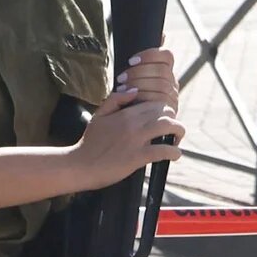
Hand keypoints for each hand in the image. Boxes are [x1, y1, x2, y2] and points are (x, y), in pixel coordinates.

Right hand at [72, 50, 183, 190]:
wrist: (78, 166)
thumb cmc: (89, 143)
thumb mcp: (98, 116)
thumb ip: (115, 100)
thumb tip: (134, 90)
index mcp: (125, 113)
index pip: (155, 103)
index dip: (164, 111)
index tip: (164, 120)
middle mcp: (133, 123)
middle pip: (166, 113)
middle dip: (173, 120)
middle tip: (172, 131)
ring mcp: (136, 140)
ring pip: (169, 127)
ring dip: (179, 132)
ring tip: (177, 140)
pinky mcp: (137, 157)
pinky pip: (163, 150)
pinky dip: (174, 152)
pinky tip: (174, 155)